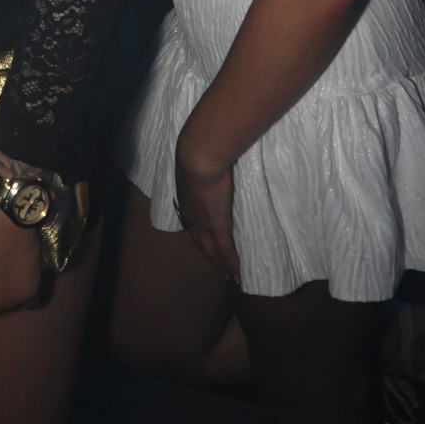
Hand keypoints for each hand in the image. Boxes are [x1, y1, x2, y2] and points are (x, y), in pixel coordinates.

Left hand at [174, 128, 239, 280]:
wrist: (200, 154)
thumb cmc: (200, 149)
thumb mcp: (199, 158)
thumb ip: (206, 162)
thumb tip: (214, 155)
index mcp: (185, 197)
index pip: (192, 221)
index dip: (199, 233)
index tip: (205, 241)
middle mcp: (191, 213)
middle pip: (199, 241)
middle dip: (208, 255)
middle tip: (218, 266)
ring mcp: (203, 221)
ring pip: (210, 249)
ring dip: (219, 263)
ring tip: (229, 274)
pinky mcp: (217, 224)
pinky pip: (225, 249)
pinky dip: (231, 262)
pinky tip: (238, 271)